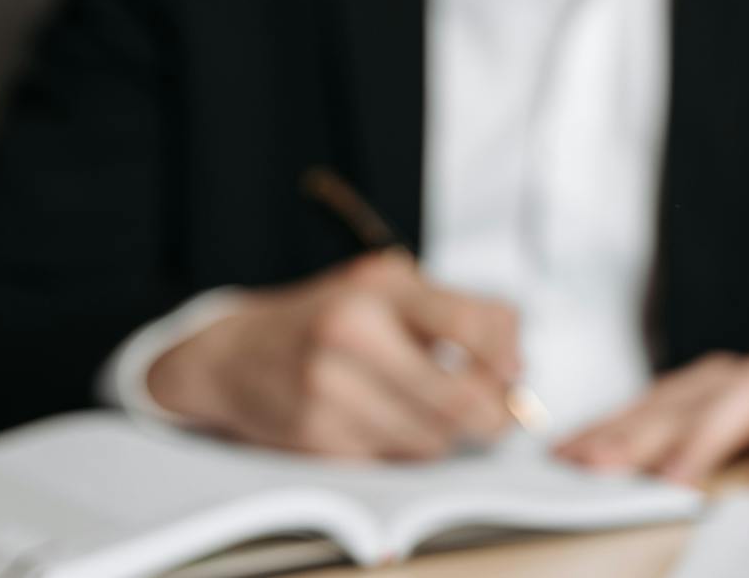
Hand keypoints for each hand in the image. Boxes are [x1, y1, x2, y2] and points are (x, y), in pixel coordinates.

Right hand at [147, 251, 520, 459]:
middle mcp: (351, 335)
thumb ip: (458, 313)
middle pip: (459, 398)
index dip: (506, 358)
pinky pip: (393, 460)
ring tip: (431, 409)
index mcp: (379, 288)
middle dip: (492, 414)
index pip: (471, 325)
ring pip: (431, 438)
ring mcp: (328, 391)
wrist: (232, 355)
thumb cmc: (328, 317)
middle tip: (500, 413)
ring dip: (447, 433)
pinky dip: (406, 448)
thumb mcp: (388, 288)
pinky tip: (391, 422)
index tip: (514, 374)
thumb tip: (517, 366)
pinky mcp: (315, 439)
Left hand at [553, 351, 748, 486]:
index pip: (656, 402)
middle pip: (692, 397)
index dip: (612, 426)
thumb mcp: (731, 474)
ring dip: (708, 436)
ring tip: (674, 478)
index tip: (566, 455)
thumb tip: (611, 483)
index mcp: (720, 391)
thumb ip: (686, 472)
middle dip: (642, 431)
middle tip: (601, 465)